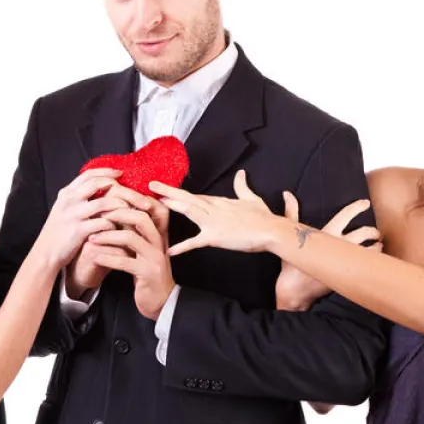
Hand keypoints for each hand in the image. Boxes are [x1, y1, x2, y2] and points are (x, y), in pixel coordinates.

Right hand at [35, 168, 127, 272]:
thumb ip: (79, 198)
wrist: (45, 254)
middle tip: (134, 192)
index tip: (120, 173)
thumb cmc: (59, 232)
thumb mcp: (64, 210)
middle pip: (99, 183)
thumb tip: (100, 188)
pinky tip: (119, 228)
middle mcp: (69, 200)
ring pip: (104, 202)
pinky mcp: (79, 231)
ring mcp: (74, 215)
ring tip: (132, 210)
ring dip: (120, 206)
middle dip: (119, 186)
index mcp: (66, 193)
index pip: (89, 174)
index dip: (106, 172)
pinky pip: (102, 223)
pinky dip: (114, 224)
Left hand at [66, 182, 169, 295]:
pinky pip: (125, 262)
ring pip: (131, 238)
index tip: (108, 199)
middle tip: (98, 215)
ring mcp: (155, 257)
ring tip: (91, 238)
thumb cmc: (146, 269)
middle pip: (141, 217)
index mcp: (159, 232)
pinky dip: (107, 258)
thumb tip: (114, 207)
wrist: (161, 299)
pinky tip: (95, 257)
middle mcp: (160, 241)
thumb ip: (134, 229)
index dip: (129, 199)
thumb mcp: (143, 246)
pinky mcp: (147, 274)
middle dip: (117, 213)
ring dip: (107, 236)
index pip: (149, 206)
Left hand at [150, 170, 281, 255]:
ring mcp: (213, 221)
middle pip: (187, 198)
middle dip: (169, 191)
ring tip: (155, 202)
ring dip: (171, 206)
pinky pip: (195, 242)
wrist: (272, 230)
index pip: (196, 196)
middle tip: (152, 185)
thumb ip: (242, 186)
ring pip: (188, 211)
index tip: (167, 190)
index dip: (180, 193)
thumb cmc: (264, 217)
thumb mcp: (252, 198)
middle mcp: (214, 208)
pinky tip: (170, 251)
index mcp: (220, 202)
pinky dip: (182, 247)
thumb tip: (241, 173)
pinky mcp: (215, 236)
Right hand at [275, 192, 381, 310]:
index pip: (345, 215)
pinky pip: (367, 265)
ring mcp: (345, 260)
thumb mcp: (291, 236)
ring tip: (378, 246)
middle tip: (376, 232)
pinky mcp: (348, 274)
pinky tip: (374, 261)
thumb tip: (287, 193)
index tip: (366, 203)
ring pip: (371, 249)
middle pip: (364, 232)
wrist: (294, 290)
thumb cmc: (291, 264)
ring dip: (377, 247)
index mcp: (327, 233)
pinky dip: (374, 261)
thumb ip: (291, 212)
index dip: (357, 207)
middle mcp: (339, 245)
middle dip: (373, 231)